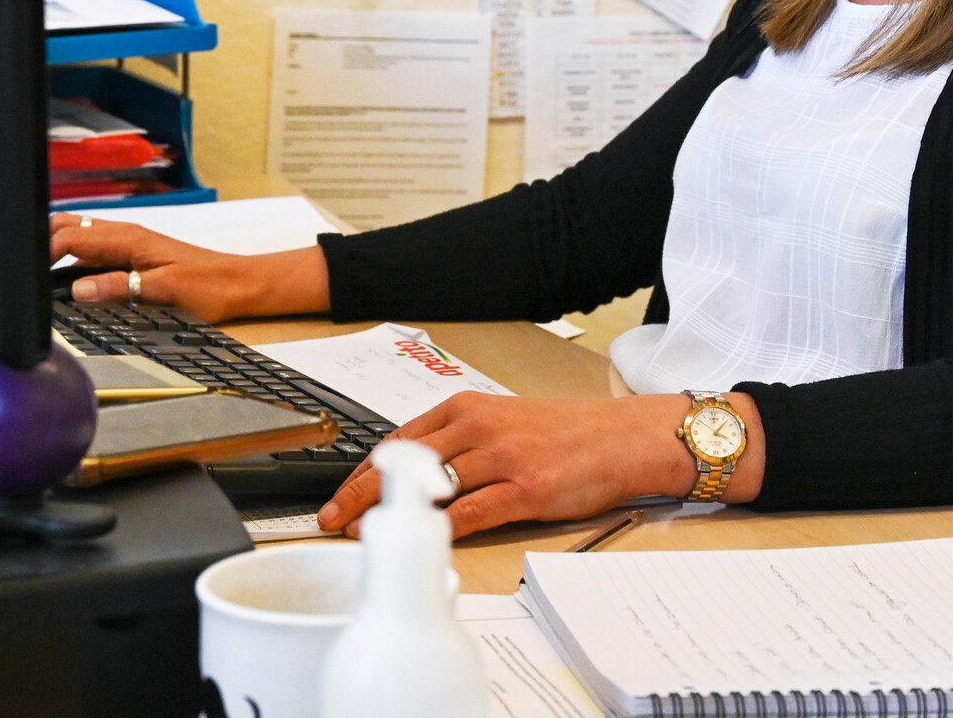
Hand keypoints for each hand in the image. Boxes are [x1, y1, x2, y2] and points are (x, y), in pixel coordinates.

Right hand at [48, 214, 304, 322]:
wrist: (239, 284)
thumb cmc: (208, 286)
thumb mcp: (163, 290)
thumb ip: (119, 287)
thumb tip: (78, 289)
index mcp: (127, 239)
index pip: (70, 236)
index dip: (43, 252)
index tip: (27, 275)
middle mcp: (123, 235)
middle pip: (68, 227)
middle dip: (40, 241)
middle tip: (23, 271)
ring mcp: (127, 244)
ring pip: (78, 237)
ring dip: (55, 249)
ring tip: (34, 275)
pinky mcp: (132, 255)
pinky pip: (93, 251)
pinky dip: (72, 260)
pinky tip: (65, 279)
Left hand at [318, 392, 700, 539]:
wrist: (621, 438)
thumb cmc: (566, 435)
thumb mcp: (504, 422)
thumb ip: (460, 442)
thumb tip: (414, 473)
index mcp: (469, 408)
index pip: (398, 440)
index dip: (361, 471)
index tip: (338, 495)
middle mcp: (478, 428)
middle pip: (401, 463)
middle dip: (359, 494)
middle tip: (330, 519)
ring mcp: (501, 458)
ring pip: (428, 488)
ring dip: (390, 516)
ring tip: (364, 537)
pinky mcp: (524, 490)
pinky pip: (468, 513)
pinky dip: (438, 529)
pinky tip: (418, 543)